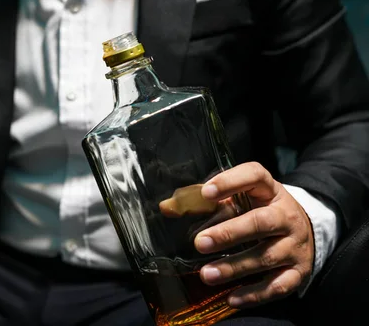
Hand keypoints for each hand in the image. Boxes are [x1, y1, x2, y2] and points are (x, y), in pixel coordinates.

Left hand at [193, 162, 313, 307]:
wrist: (305, 231)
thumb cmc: (261, 210)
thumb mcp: (240, 199)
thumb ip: (204, 203)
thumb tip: (167, 208)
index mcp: (269, 190)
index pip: (255, 176)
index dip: (231, 182)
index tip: (206, 193)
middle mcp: (286, 216)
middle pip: (260, 222)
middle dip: (228, 234)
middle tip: (199, 243)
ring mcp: (295, 245)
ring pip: (266, 257)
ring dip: (234, 267)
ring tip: (206, 274)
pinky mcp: (299, 272)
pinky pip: (278, 286)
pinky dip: (254, 294)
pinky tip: (232, 298)